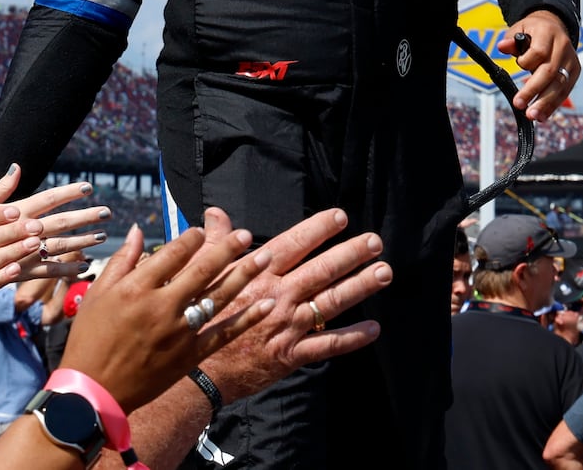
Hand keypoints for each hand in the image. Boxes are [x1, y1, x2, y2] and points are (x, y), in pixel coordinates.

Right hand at [58, 209, 274, 412]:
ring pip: (219, 297)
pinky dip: (246, 319)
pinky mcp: (190, 355)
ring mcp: (179, 332)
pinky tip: (265, 304)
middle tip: (246, 234)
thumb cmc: (90, 338)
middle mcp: (162, 306)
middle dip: (228, 248)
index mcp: (137, 288)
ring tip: (264, 257)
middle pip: (203, 270)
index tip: (202, 230)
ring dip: (244, 275)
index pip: (173, 254)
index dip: (191, 238)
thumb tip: (140, 230)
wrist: (95, 390)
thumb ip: (122, 260)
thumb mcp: (98, 293)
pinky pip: (224, 333)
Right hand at [196, 208, 390, 403]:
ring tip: (384, 272)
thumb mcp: (202, 273)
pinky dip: (352, 337)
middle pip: (321, 270)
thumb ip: (217, 243)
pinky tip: (374, 328)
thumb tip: (216, 213)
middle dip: (351, 254)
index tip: (341, 217)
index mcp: (257, 274)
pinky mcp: (291, 354)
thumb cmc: (198, 317)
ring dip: (360, 287)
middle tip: (375, 241)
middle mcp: (278, 296)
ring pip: (330, 302)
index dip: (318, 229)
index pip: (294, 244)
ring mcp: (288, 326)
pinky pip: (327, 345)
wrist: (197, 370)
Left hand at [498, 9, 578, 120]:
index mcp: (548, 33)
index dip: (527, 62)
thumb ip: (510, 40)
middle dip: (534, 90)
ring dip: (545, 103)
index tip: (518, 65)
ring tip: (532, 115)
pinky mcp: (575, 72)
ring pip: (560, 85)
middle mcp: (563, 47)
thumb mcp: (519, 28)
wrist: (554, 26)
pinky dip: (553, 105)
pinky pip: (564, 91)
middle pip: (550, 72)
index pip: (539, 52)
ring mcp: (571, 60)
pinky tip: (542, 115)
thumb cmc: (532, 30)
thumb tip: (502, 47)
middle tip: (520, 105)